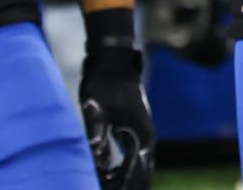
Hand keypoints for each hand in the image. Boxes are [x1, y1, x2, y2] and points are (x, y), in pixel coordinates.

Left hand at [80, 45, 153, 189]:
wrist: (114, 66)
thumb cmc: (103, 85)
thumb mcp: (96, 106)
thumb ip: (96, 130)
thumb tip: (96, 154)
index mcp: (140, 135)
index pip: (137, 171)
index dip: (123, 185)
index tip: (107, 189)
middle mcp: (146, 140)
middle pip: (144, 176)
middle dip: (127, 187)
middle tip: (106, 189)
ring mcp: (143, 138)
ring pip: (142, 170)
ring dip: (126, 182)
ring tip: (105, 186)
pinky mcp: (136, 136)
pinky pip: (135, 162)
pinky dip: (125, 174)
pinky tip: (109, 177)